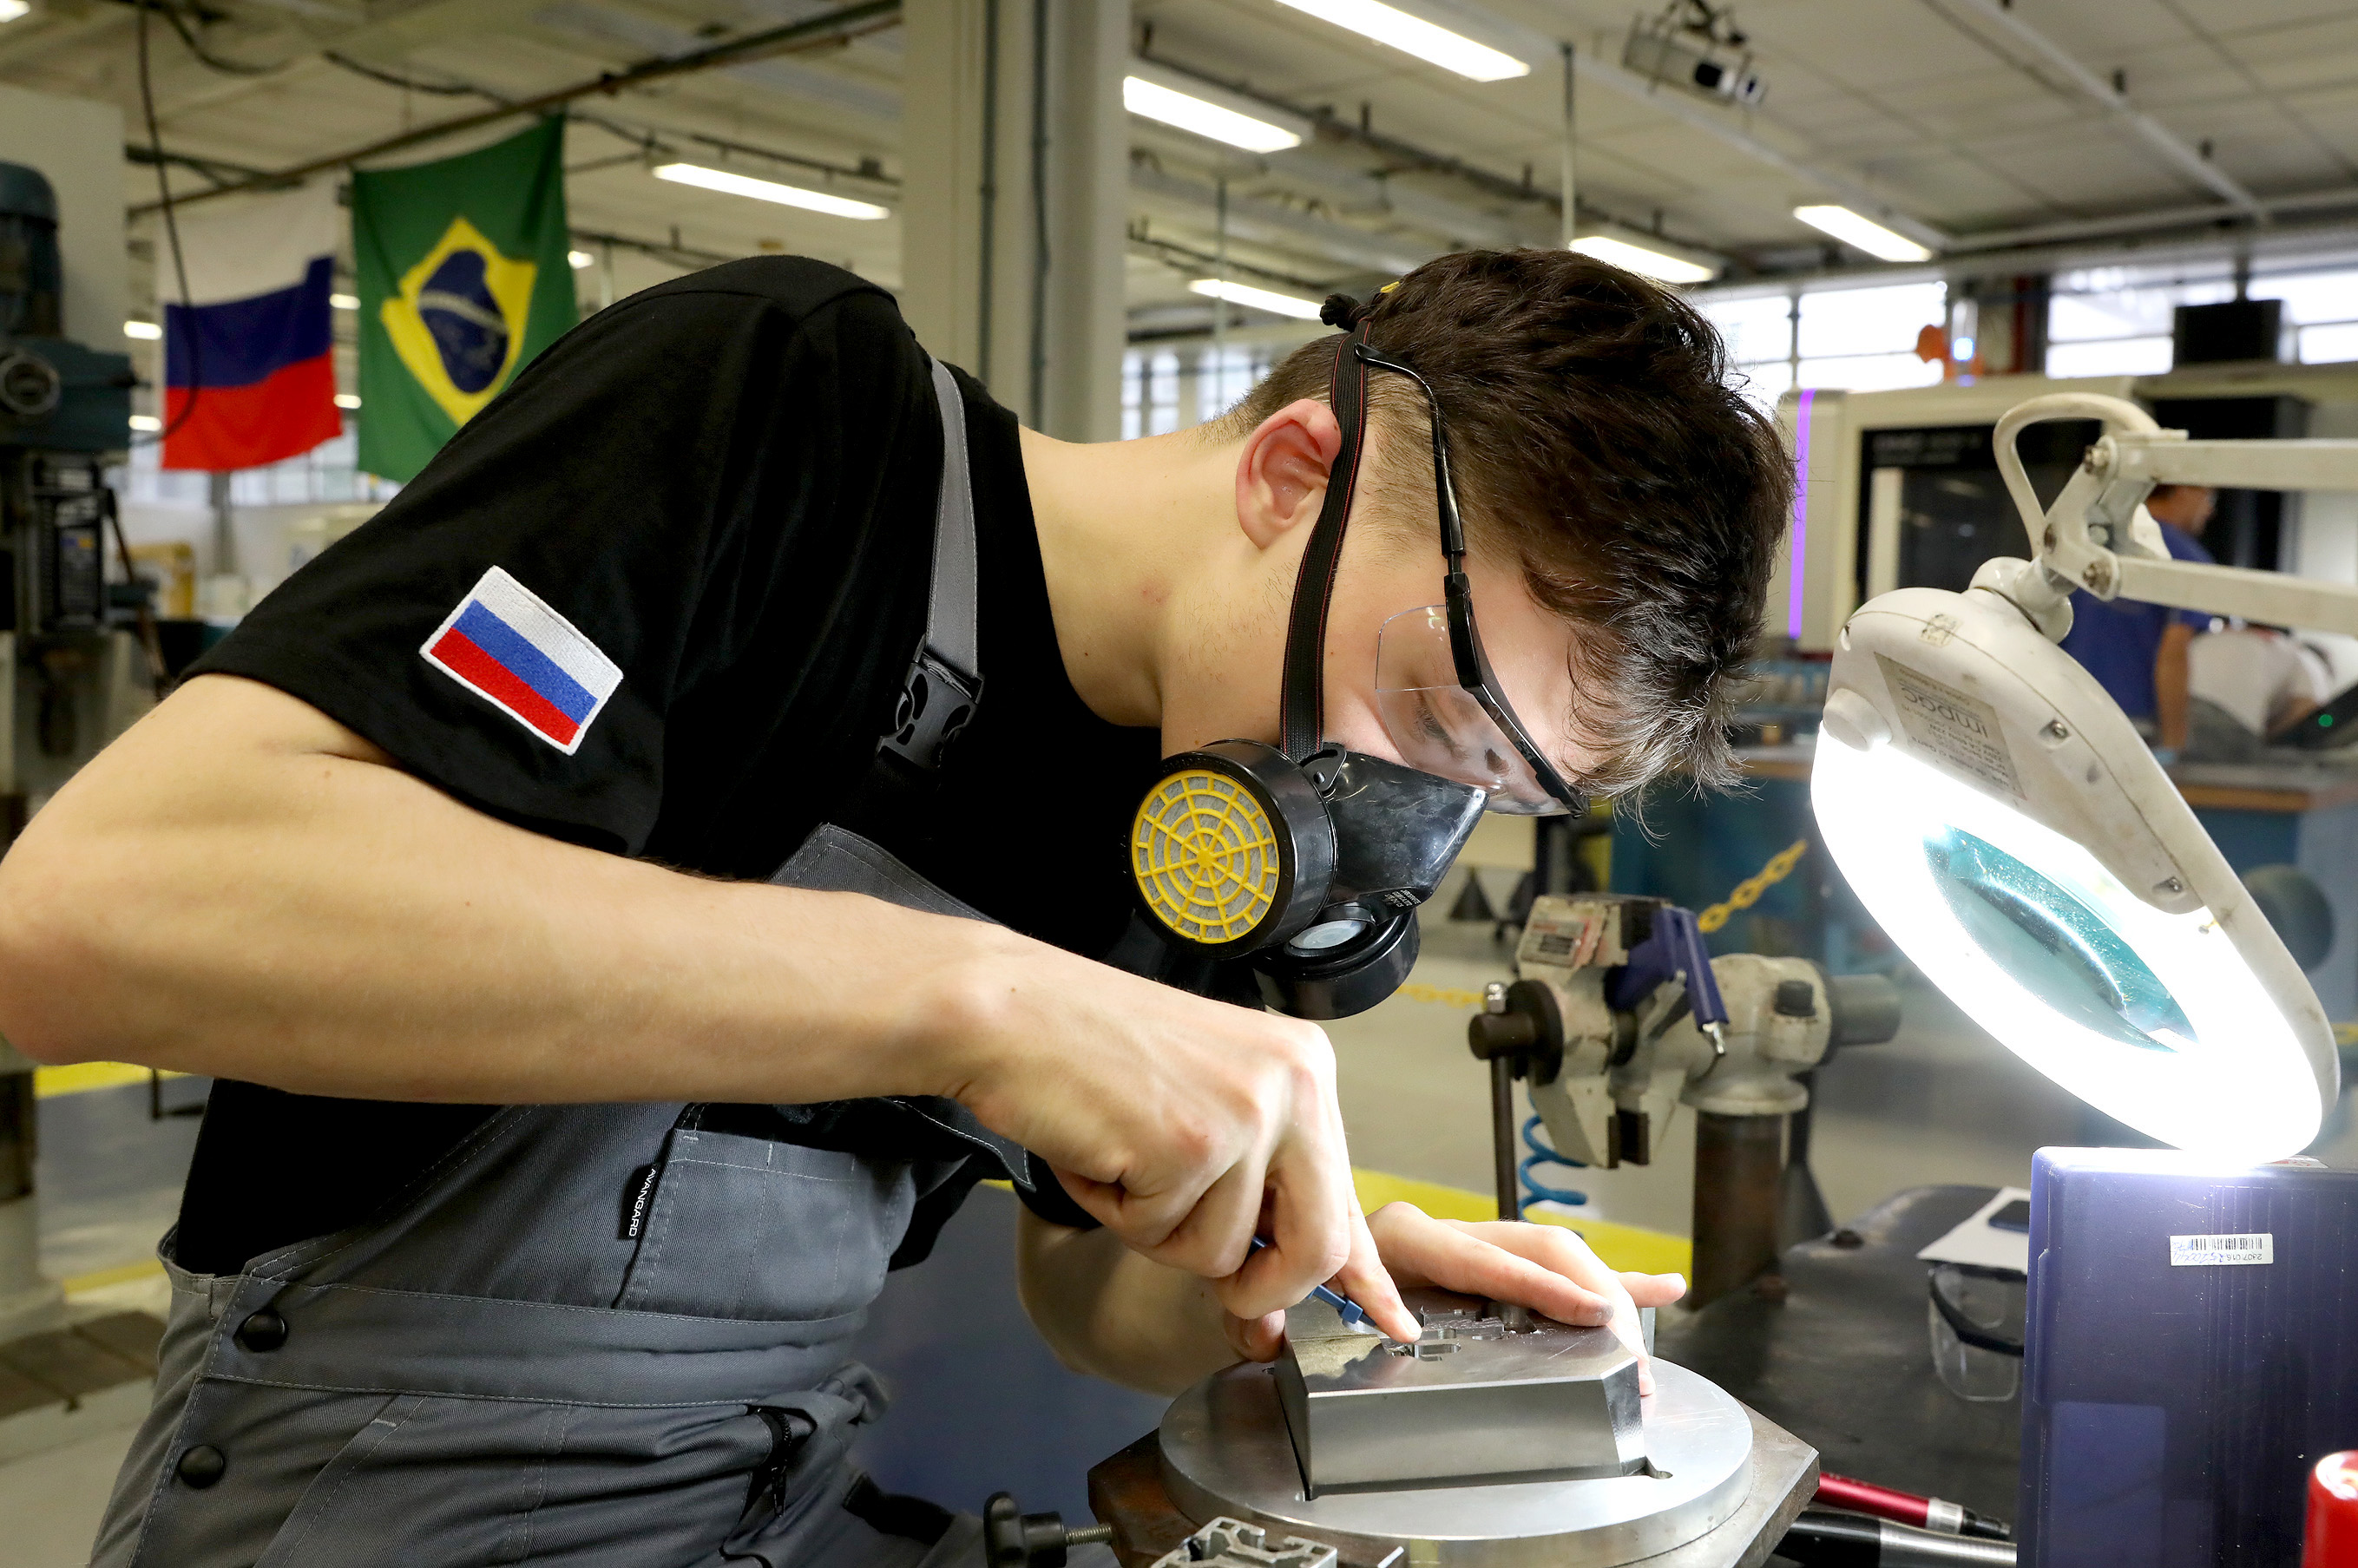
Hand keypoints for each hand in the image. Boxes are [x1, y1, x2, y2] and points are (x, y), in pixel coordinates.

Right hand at [929, 930, 1418, 1342]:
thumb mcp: (1203, 1101)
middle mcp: (1293, 1084)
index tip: (1391, 1317)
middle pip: (1316, 1246)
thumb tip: (1281, 1295)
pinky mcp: (1191, 1145)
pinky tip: (1098, 1148)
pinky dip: (1115, 1211)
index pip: (1347, 1194)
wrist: (1007, 1011)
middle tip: (1209, 1270)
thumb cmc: (1089, 1051)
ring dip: (1154, 1226)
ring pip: (1221, 1253)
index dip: (1363, 1272)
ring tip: (1121, 1152)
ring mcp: (1246, 1114)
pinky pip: (1160, 1236)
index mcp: (1304, 1068)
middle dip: (1259, 1285)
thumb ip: (1257, 1184)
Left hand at [1219, 1201, 1686, 1392]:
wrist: (1268, 1244)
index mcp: (1397, 1233)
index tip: (1590, 1317)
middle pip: (1536, 1246)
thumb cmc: (1276, 1270)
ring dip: (1606, 1291)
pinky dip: (1606, 1282)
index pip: (1483, 1255)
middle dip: (1589, 1296)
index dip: (1538, 1287)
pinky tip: (1661, 1290)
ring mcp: (1466, 1242)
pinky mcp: (1483, 1263)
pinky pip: (1553, 1270)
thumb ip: (1287, 1313)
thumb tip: (1302, 1332)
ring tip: (1643, 1331)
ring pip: (1552, 1254)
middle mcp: (1440, 1230)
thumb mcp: (1281, 1291)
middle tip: (1624, 1348)